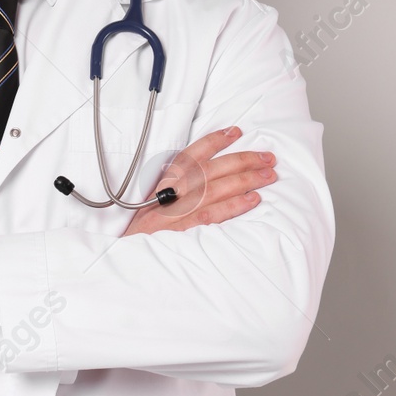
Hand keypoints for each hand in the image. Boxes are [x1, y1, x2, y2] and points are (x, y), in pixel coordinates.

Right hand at [121, 126, 276, 237]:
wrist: (127, 263)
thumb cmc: (142, 237)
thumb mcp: (152, 208)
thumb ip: (174, 191)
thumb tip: (208, 178)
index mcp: (161, 185)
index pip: (189, 155)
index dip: (213, 141)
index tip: (235, 132)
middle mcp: (168, 195)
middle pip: (209, 169)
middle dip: (241, 160)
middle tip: (267, 158)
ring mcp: (174, 213)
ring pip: (214, 188)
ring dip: (245, 180)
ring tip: (268, 175)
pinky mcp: (181, 232)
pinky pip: (212, 214)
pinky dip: (233, 205)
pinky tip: (252, 199)